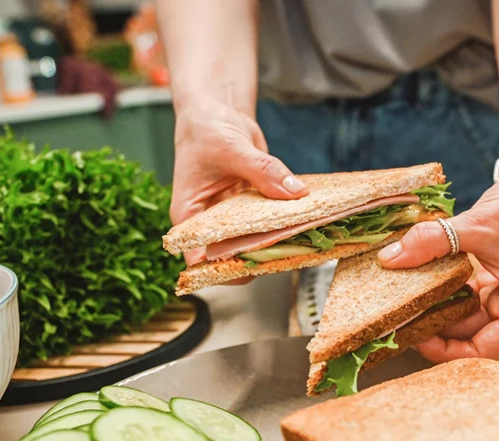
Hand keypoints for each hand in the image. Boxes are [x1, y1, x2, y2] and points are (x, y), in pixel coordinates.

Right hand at [170, 95, 308, 269]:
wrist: (216, 113)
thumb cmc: (206, 129)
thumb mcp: (232, 147)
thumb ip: (262, 170)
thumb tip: (294, 191)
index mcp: (190, 217)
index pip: (202, 259)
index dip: (225, 268)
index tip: (254, 263)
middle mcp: (211, 223)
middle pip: (233, 255)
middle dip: (260, 256)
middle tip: (291, 248)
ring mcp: (234, 217)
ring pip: (256, 241)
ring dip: (279, 240)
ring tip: (305, 236)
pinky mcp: (254, 208)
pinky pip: (271, 221)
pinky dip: (287, 221)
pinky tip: (308, 219)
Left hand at [378, 137, 498, 359]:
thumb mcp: (477, 224)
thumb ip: (432, 241)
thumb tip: (391, 257)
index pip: (485, 351)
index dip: (448, 350)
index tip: (415, 336)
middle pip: (475, 336)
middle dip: (438, 328)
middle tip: (401, 315)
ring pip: (471, 316)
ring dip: (442, 308)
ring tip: (408, 298)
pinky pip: (473, 297)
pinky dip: (451, 291)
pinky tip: (426, 280)